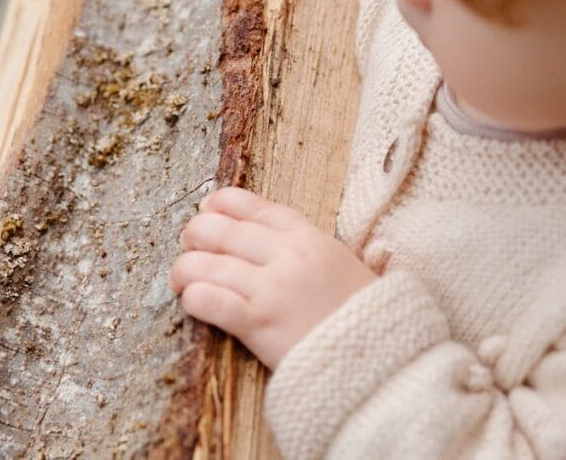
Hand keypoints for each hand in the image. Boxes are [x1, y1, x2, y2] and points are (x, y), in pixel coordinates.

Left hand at [170, 187, 377, 368]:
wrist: (384, 359)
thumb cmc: (365, 316)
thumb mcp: (341, 265)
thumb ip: (306, 249)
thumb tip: (266, 239)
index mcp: (309, 236)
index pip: (252, 206)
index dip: (219, 205)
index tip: (206, 209)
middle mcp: (288, 255)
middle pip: (219, 230)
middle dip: (194, 236)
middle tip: (188, 248)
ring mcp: (273, 288)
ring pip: (205, 264)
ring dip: (184, 270)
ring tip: (182, 281)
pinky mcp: (261, 324)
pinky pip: (210, 301)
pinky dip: (194, 298)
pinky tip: (193, 302)